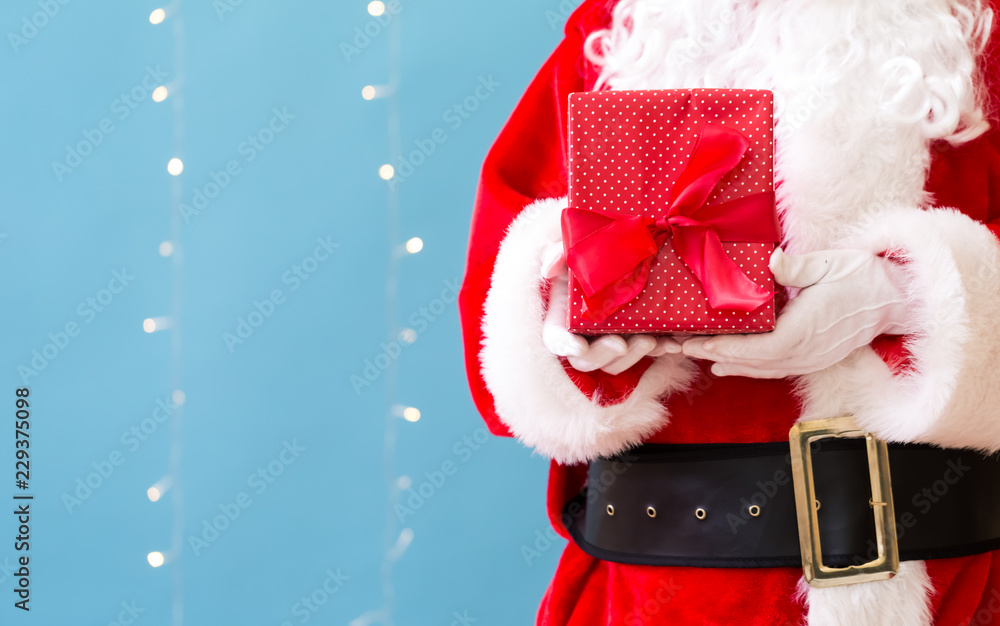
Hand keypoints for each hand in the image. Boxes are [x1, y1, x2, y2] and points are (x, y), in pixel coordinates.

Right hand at [541, 242, 679, 373]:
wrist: (619, 254)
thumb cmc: (590, 254)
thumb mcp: (571, 249)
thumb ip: (557, 254)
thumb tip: (548, 270)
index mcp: (562, 317)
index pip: (555, 339)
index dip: (564, 346)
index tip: (578, 345)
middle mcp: (583, 336)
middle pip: (586, 360)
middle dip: (605, 354)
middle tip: (622, 343)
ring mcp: (609, 342)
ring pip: (615, 364)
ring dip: (633, 357)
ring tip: (651, 340)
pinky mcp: (634, 341)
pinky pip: (642, 357)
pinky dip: (658, 352)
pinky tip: (673, 343)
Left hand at [680, 248, 909, 377]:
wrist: (896, 299)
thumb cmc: (863, 276)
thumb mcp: (830, 264)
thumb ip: (798, 268)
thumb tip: (772, 261)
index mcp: (806, 330)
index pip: (760, 348)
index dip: (729, 348)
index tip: (700, 343)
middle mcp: (806, 352)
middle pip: (753, 361)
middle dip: (715, 353)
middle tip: (681, 347)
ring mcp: (810, 359)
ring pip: (761, 368)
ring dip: (728, 362)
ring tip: (697, 355)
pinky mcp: (813, 360)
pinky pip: (774, 369)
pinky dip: (747, 368)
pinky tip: (726, 365)